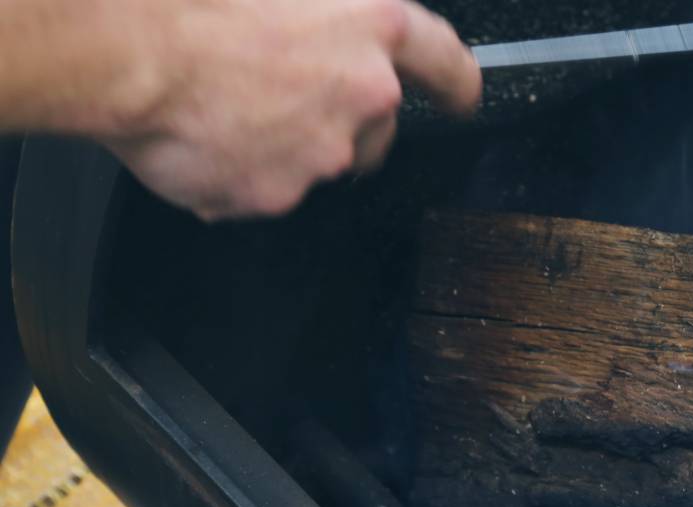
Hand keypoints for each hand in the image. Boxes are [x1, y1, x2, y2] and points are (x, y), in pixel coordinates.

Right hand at [98, 0, 480, 218]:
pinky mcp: (277, 195)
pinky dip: (234, 170)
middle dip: (342, 117)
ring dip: (284, 141)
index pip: (446, 62)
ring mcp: (323, 152)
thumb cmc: (188, 0)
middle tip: (281, 92)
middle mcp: (363, 95)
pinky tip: (198, 133)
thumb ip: (319, 5)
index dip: (455, 84)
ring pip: (318, 159)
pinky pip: (261, 188)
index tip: (460, 97)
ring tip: (222, 103)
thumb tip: (316, 13)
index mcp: (372, 25)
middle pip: (378, 125)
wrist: (126, 51)